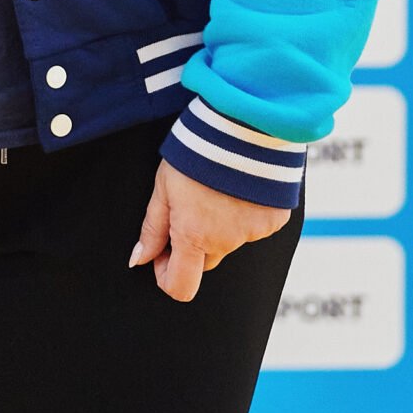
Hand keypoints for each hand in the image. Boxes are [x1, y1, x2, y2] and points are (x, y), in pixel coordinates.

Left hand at [130, 157, 290, 303]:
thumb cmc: (197, 152)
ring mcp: (252, 233)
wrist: (243, 126)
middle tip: (188, 207)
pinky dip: (245, 213)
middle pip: (205, 261)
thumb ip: (153, 228)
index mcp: (194, 237)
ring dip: (221, 226)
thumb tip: (138, 259)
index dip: (166, 275)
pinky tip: (239, 186)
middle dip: (193, 244)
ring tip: (216, 187)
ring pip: (230, 242)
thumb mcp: (164, 187)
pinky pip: (254, 227)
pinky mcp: (274, 221)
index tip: (161, 254)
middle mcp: (225, 242)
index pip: (181, 287)